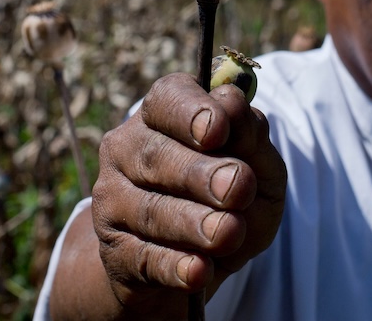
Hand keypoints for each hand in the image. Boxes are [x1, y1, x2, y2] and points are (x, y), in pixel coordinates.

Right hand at [91, 72, 286, 315]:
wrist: (197, 265)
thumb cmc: (231, 201)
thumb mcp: (258, 168)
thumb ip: (251, 137)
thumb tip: (231, 101)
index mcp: (163, 115)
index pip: (168, 99)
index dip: (191, 112)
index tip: (218, 129)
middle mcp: (127, 149)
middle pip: (157, 156)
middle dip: (201, 173)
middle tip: (238, 188)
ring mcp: (113, 201)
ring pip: (150, 209)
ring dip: (192, 223)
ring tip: (229, 233)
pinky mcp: (114, 252)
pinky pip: (143, 257)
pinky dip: (174, 265)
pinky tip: (199, 271)